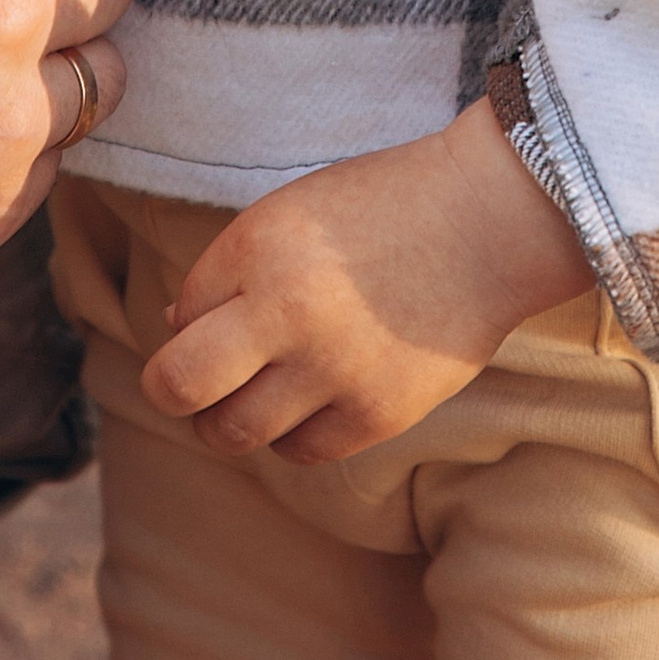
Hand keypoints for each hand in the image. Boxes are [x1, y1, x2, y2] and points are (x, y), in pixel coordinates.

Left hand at [144, 96, 591, 465]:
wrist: (486, 222)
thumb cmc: (382, 208)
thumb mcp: (293, 211)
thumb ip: (230, 269)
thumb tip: (172, 329)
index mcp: (261, 246)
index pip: (180, 315)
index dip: (190, 321)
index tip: (220, 315)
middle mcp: (288, 311)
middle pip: (177, 387)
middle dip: (172, 389)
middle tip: (191, 384)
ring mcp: (333, 369)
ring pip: (233, 432)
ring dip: (229, 419)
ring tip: (253, 394)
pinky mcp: (376, 414)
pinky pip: (300, 451)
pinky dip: (292, 433)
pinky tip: (312, 398)